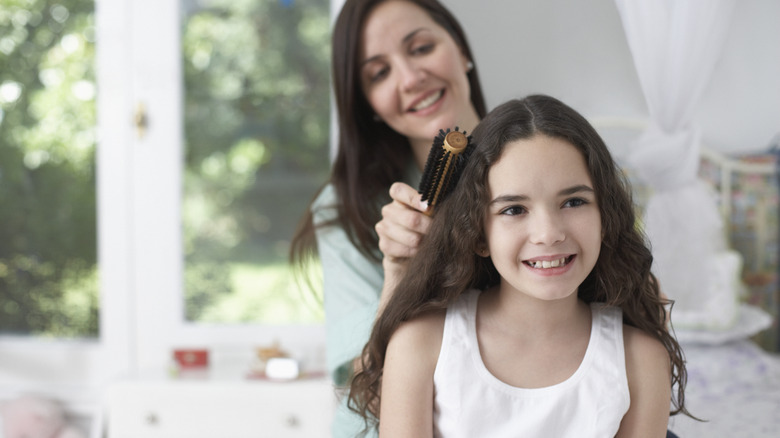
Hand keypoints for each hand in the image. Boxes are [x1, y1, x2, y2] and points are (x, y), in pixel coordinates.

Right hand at [375, 182, 431, 307]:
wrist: (412, 253)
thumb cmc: (426, 227)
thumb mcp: (430, 215)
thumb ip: (436, 208)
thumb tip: (454, 209)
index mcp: (399, 198)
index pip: (398, 190)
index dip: (413, 198)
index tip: (429, 207)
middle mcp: (389, 210)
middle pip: (410, 218)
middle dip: (429, 228)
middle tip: (439, 233)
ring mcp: (383, 227)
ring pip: (409, 237)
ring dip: (424, 243)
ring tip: (432, 244)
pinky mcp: (383, 245)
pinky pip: (402, 249)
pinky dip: (415, 253)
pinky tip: (420, 252)